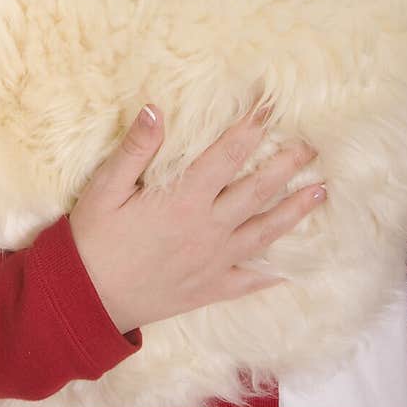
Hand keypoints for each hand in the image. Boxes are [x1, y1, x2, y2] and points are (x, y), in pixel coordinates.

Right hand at [68, 104, 324, 334]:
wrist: (85, 302)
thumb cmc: (92, 240)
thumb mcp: (105, 189)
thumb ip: (135, 149)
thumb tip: (156, 108)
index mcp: (183, 199)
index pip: (228, 154)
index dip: (252, 126)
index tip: (272, 104)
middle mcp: (207, 228)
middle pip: (257, 190)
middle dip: (287, 164)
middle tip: (312, 145)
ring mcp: (213, 261)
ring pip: (264, 232)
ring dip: (295, 211)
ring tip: (321, 192)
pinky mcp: (209, 289)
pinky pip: (249, 280)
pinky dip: (273, 273)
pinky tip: (292, 266)